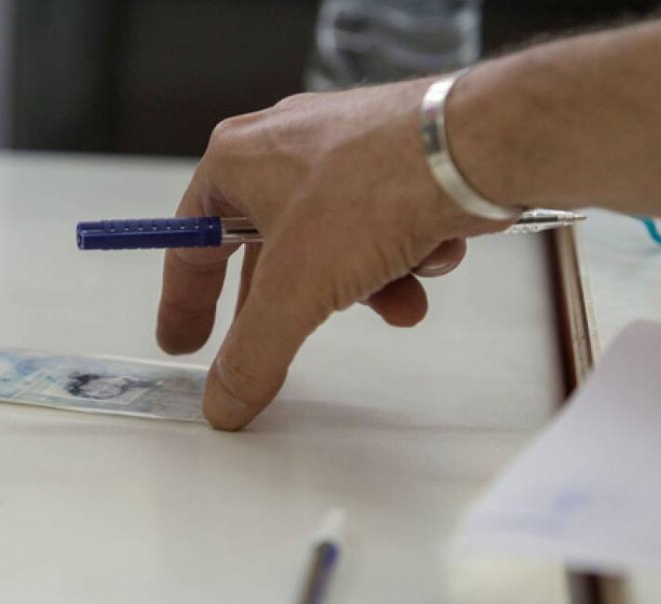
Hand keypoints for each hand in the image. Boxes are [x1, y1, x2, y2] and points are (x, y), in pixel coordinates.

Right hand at [156, 78, 508, 430]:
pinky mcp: (391, 158)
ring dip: (365, 286)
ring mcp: (340, 150)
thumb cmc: (372, 189)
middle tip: (279, 345)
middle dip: (295, 306)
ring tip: (398, 305)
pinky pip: (379, 224)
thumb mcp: (295, 290)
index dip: (184, 302)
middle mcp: (282, 149)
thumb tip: (223, 402)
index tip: (184, 343)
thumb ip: (252, 354)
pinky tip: (429, 258)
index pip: (190, 244)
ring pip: (331, 244)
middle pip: (264, 252)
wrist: (476, 144)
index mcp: (235, 162)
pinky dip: (402, 255)